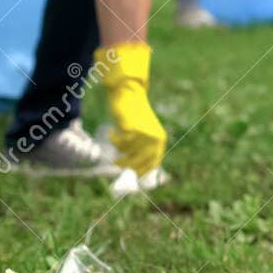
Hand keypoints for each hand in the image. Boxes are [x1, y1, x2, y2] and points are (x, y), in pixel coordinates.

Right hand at [95, 43, 166, 174]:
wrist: (130, 95)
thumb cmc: (134, 118)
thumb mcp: (142, 136)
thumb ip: (142, 152)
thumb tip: (136, 174)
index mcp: (160, 141)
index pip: (153, 165)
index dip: (141, 173)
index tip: (131, 177)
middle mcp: (155, 139)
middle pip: (138, 164)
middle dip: (126, 165)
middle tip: (116, 162)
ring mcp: (144, 134)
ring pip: (126, 154)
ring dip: (119, 148)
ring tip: (117, 138)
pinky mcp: (132, 129)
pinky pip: (119, 143)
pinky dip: (114, 139)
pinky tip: (113, 132)